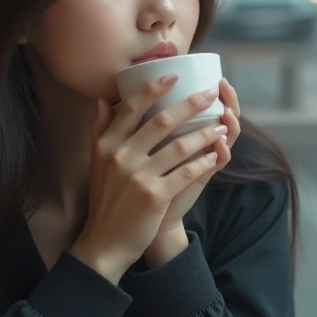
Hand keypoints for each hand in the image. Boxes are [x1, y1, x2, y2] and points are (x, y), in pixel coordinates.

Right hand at [70, 76, 222, 283]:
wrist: (105, 241)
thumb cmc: (105, 198)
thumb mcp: (96, 163)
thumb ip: (99, 130)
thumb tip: (104, 99)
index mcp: (106, 144)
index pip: (132, 108)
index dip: (155, 88)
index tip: (175, 75)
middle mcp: (120, 156)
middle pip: (162, 121)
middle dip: (190, 104)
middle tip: (210, 93)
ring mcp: (138, 176)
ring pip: (180, 146)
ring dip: (204, 134)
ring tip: (220, 128)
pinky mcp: (155, 196)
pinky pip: (186, 172)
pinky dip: (203, 162)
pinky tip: (215, 156)